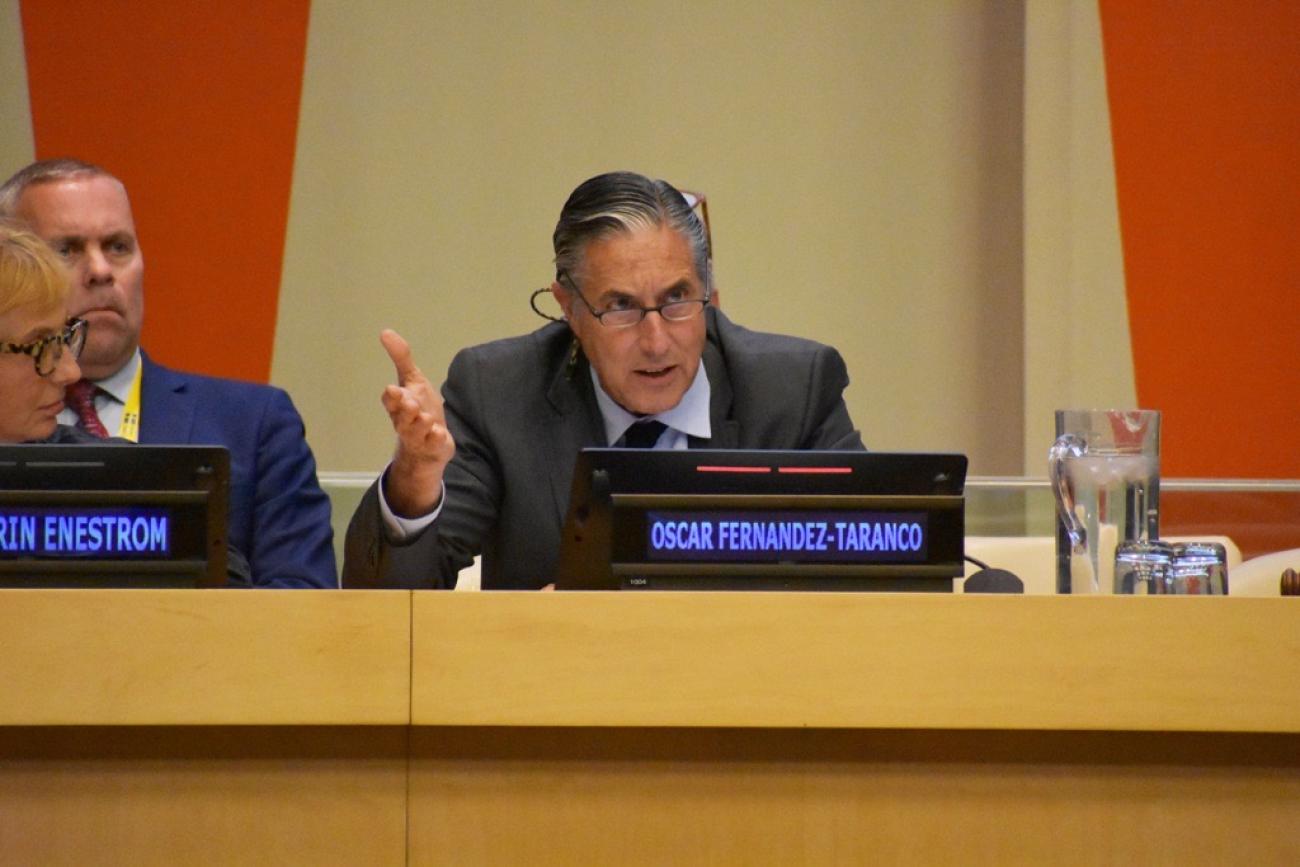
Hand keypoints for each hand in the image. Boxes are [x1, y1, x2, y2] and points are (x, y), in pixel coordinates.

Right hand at [379, 329, 454, 516]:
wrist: (430, 443)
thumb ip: (401, 358)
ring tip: (427, 418)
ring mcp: (419, 437)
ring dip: (421, 424)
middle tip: (411, 404)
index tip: (394, 390)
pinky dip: (436, 439)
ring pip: (416, 432)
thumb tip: (385, 332)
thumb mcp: (413, 380)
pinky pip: (433, 445)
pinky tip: (440, 434)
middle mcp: (406, 422)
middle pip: (402, 418)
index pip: (390, 401)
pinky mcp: (433, 447)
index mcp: (399, 405)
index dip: (392, 397)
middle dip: (406, 411)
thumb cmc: (419, 409)